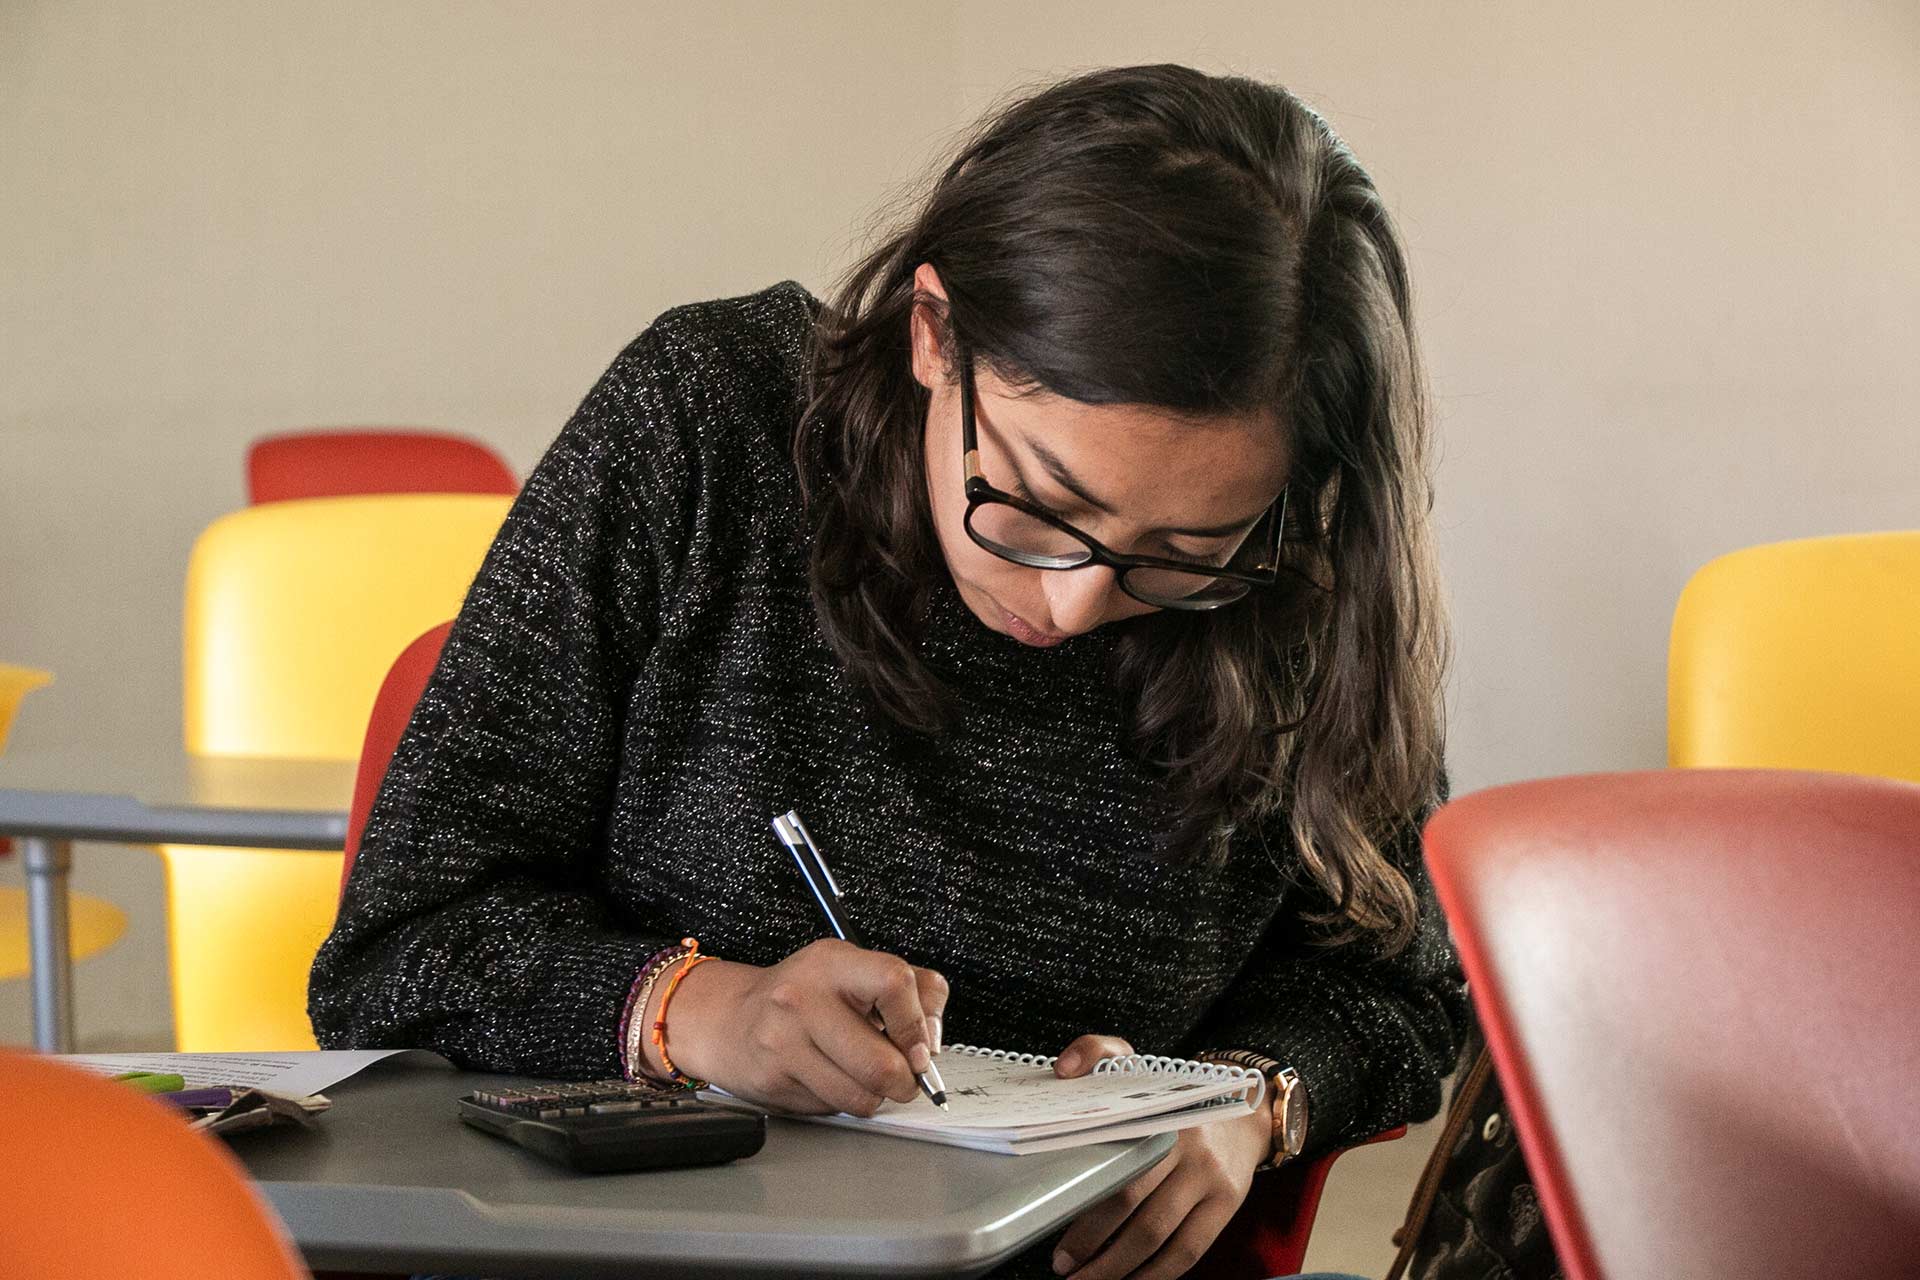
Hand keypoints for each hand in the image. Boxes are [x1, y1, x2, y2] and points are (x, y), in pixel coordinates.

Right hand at [652, 938, 948, 1115]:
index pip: (895, 983)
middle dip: (905, 1081)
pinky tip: (830, 1078)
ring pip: (860, 1096)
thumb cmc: (804, 995)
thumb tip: (932, 1042)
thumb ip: (912, 991)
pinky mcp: (774, 1080)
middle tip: (905, 1078)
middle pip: (881, 1061)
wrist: (730, 1019)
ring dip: (874, 1096)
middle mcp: (803, 999)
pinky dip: (843, 1102)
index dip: (919, 1024)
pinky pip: (832, 1108)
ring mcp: (784, 1042)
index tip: (922, 1047)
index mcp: (833, 963)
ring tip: (864, 1076)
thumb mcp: (856, 969)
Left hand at [1048, 1035, 1272, 1279]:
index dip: (1086, 1210)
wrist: (1245, 1105)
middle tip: (1064, 1267)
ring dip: (1121, 1270)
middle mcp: (1186, 1147)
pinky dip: (1159, 1275)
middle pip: (1135, 1209)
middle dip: (1095, 1246)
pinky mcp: (1227, 1203)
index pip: (1117, 1169)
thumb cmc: (1175, 1095)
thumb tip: (1063, 1068)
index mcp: (1157, 1115)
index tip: (1055, 1231)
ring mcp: (1210, 1179)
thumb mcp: (1138, 1062)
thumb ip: (1097, 1051)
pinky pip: (1190, 1251)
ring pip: (1160, 1237)